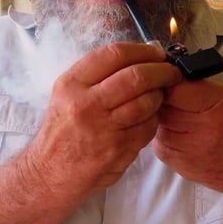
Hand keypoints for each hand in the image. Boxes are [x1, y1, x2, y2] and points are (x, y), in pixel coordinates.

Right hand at [26, 43, 182, 194]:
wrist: (50, 173)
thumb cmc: (63, 130)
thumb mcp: (66, 94)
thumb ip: (97, 75)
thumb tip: (138, 57)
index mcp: (72, 84)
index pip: (114, 54)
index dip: (142, 50)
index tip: (156, 53)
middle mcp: (85, 104)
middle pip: (136, 77)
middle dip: (161, 71)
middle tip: (171, 72)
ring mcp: (103, 128)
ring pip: (146, 102)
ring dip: (160, 96)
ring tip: (160, 94)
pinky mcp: (117, 150)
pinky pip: (147, 127)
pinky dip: (153, 119)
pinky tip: (149, 118)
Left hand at [153, 80, 222, 199]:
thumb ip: (198, 87)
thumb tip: (171, 78)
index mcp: (216, 107)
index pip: (173, 87)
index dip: (168, 80)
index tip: (170, 77)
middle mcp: (200, 130)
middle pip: (161, 104)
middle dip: (164, 97)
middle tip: (177, 98)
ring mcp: (186, 150)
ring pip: (157, 122)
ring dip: (163, 116)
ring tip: (184, 118)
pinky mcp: (177, 164)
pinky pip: (158, 140)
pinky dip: (165, 133)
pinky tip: (183, 134)